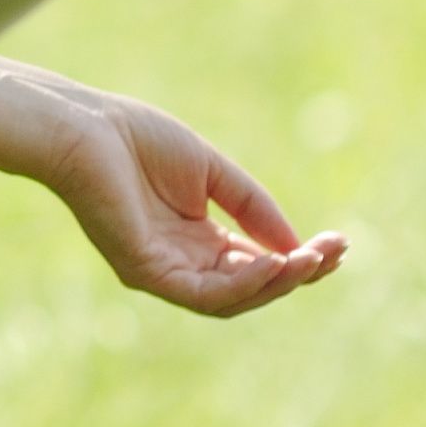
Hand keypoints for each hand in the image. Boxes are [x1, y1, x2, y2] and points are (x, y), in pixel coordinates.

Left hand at [0, 57, 346, 319]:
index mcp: (195, 239)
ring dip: (277, 282)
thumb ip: (253, 207)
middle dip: (297, 273)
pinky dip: (243, 283)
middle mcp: (181, 262)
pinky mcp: (145, 272)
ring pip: (232, 298)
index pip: (256, 262)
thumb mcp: (213, 173)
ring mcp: (162, 271)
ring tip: (311, 262)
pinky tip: (274, 264)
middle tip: (335, 254)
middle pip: (251, 285)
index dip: (298, 258)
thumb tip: (297, 246)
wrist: (86, 128)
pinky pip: (204, 294)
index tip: (339, 244)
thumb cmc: (138, 140)